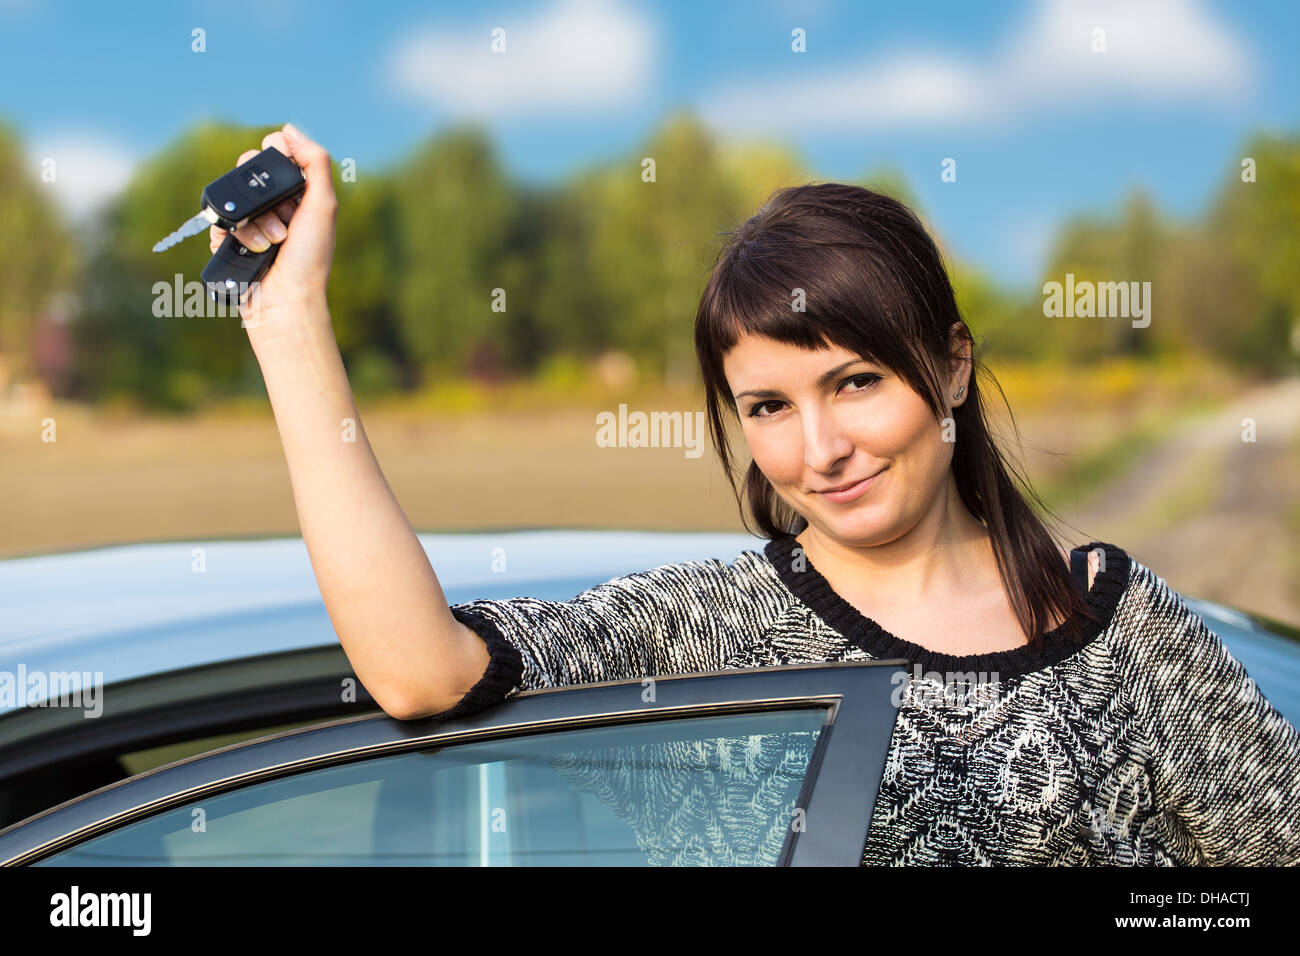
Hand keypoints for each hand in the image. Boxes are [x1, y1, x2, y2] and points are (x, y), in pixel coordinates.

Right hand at [209, 123, 336, 333]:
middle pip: (250, 171)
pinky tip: (254, 250)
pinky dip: (234, 233)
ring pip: (235, 196)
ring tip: (272, 243)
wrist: (286, 302)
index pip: (276, 154)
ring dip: (254, 220)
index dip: (276, 157)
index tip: (283, 174)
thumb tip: (289, 129)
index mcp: (299, 194)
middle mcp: (275, 205)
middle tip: (285, 221)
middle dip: (266, 195)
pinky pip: (217, 220)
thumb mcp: (323, 207)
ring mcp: (251, 222)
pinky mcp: (230, 240)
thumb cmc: (310, 259)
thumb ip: (315, 163)